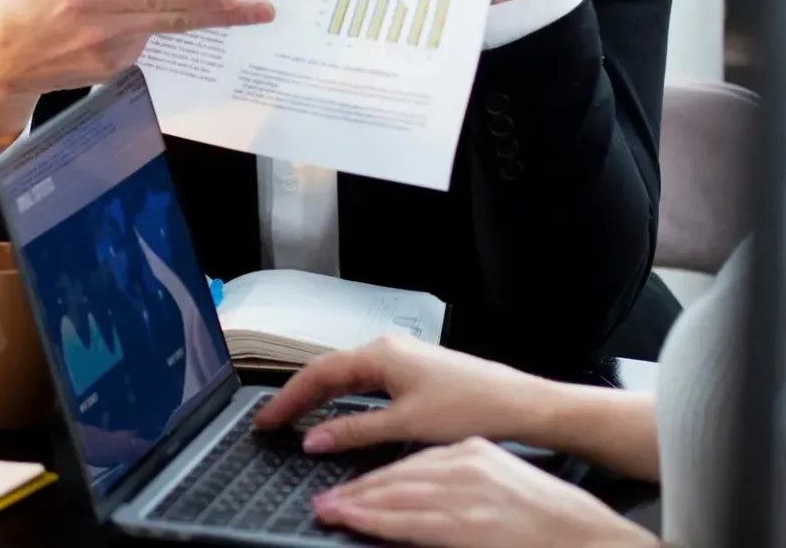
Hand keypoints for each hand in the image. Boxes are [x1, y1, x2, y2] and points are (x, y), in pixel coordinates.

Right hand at [0, 0, 274, 162]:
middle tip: (264, 9)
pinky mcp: (112, 71)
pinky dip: (148, 20)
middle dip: (226, 14)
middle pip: (178, 19)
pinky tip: (126, 3)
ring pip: (160, 26)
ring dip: (167, 2)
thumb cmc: (13, 2)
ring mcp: (111, 55)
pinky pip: (144, 39)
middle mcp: (105, 30)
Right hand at [255, 336, 557, 453]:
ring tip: (297, 419)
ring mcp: (402, 358)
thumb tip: (315, 439)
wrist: (519, 404)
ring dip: (321, 397)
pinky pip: (367, 382)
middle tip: (273, 422)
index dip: (288, 398)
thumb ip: (356, 431)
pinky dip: (345, 398)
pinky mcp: (414, 372)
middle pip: (328, 371)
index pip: (318, 373)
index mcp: (380, 353)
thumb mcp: (407, 425)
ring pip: (348, 376)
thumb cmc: (471, 407)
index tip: (266, 419)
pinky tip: (341, 415)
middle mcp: (388, 348)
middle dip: (298, 396)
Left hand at [311, 437, 653, 546]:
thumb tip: (424, 499)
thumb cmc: (554, 521)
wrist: (595, 538)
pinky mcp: (467, 524)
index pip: (414, 461)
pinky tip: (352, 520)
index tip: (352, 487)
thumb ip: (464, 486)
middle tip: (328, 500)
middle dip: (359, 489)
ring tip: (329, 510)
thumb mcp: (503, 488)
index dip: (378, 477)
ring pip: (396, 495)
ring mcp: (466, 495)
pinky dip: (375, 519)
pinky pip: (409, 520)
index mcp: (476, 453)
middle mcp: (467, 466)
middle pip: (398, 475)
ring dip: (357, 504)